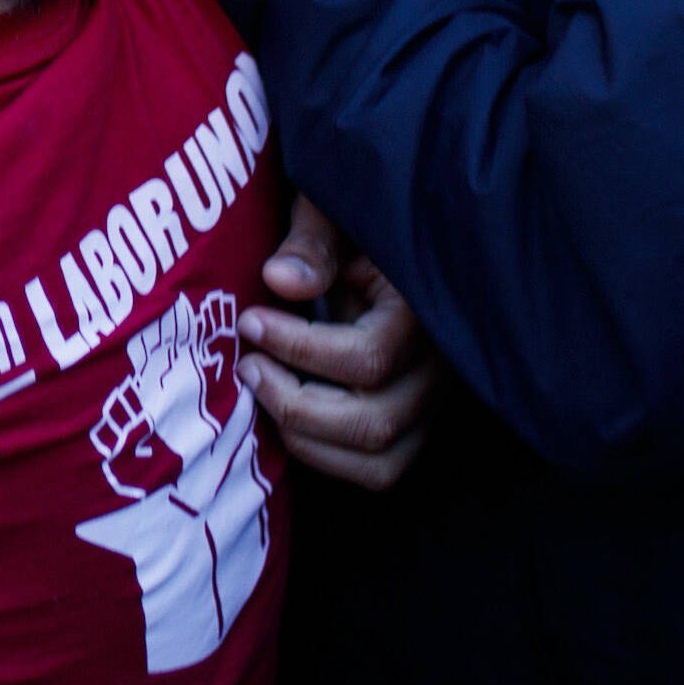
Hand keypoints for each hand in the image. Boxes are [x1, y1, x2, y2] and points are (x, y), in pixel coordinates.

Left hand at [241, 193, 435, 490]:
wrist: (382, 245)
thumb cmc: (355, 225)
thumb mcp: (335, 212)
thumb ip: (314, 242)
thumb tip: (281, 280)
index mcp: (421, 312)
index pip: (367, 358)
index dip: (299, 349)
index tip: (249, 321)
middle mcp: (436, 369)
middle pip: (373, 423)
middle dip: (295, 403)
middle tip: (247, 366)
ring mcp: (429, 404)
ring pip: (378, 463)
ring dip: (306, 440)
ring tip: (260, 393)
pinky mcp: (413, 426)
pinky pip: (379, 472)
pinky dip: (326, 459)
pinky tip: (283, 419)